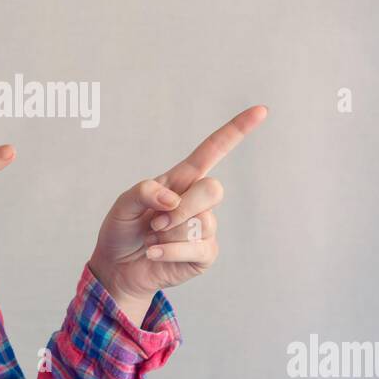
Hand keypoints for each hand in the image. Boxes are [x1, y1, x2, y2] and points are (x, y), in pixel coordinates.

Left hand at [87, 105, 266, 316]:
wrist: (117, 267)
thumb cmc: (122, 230)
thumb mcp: (123, 204)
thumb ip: (143, 192)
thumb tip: (172, 200)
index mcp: (181, 179)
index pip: (213, 150)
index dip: (236, 131)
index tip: (261, 111)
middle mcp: (198, 200)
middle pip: (213, 189)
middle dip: (182, 208)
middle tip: (155, 222)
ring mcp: (205, 228)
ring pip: (200, 222)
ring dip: (168, 233)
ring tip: (152, 238)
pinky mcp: (205, 254)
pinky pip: (196, 248)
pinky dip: (169, 251)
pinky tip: (154, 253)